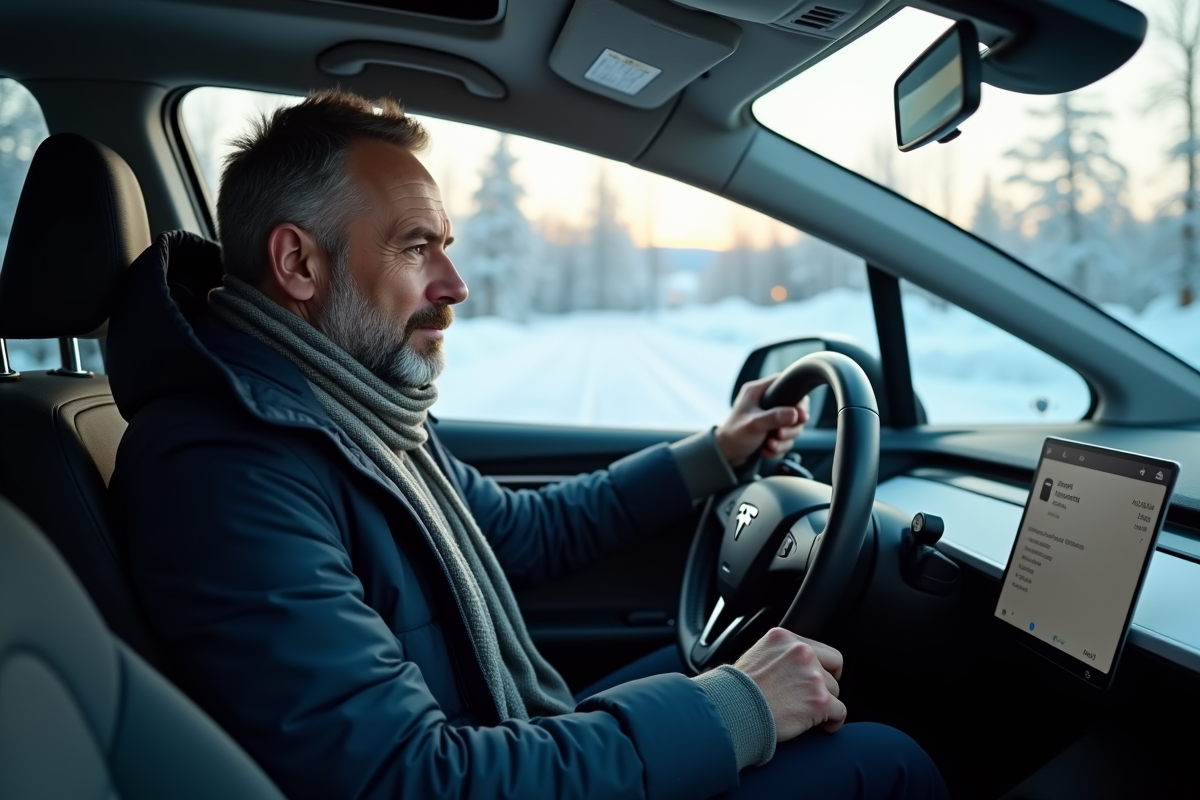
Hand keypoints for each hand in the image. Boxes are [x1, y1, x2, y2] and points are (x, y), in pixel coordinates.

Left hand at [714, 375, 809, 466]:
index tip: (800, 413)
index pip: (785, 383)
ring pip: (792, 427)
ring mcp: (771, 418)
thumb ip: (774, 418)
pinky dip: (779, 448)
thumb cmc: (733, 435)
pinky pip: (786, 439)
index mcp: (758, 391)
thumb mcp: (754, 425)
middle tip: (780, 434)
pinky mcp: (773, 431)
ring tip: (770, 445)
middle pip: (795, 409)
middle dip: (791, 427)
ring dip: (784, 440)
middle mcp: (765, 402)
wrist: (725, 455)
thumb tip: (795, 414)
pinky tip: (766, 450)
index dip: (797, 397)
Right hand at [733, 627, 845, 741]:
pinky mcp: (819, 700)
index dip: (822, 667)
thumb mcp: (756, 656)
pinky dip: (834, 721)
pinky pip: (840, 712)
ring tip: (809, 714)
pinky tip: (824, 726)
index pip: (820, 649)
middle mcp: (801, 652)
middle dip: (823, 686)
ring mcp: (812, 675)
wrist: (731, 710)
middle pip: (830, 670)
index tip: (817, 679)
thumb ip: (779, 654)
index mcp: (785, 638)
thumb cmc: (737, 690)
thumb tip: (792, 667)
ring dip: (825, 704)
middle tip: (809, 699)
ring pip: (835, 691)